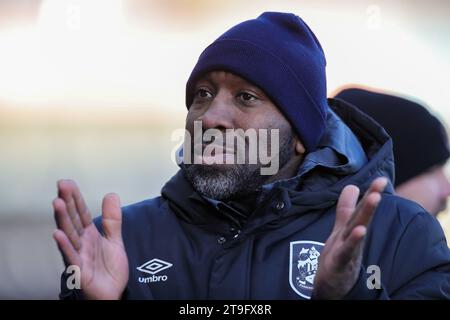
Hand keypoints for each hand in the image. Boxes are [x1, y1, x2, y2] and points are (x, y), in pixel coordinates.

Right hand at [52, 180, 128, 299]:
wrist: (113, 292)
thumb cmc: (109, 268)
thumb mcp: (114, 239)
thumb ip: (112, 219)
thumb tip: (111, 194)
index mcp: (89, 234)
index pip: (80, 212)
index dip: (75, 198)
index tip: (67, 182)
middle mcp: (81, 242)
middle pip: (72, 219)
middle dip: (67, 202)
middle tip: (61, 185)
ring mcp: (79, 255)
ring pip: (70, 234)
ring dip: (63, 219)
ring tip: (57, 202)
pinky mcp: (80, 270)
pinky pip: (71, 256)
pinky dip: (65, 245)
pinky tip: (58, 234)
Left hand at [313, 177, 387, 298]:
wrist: (332, 287)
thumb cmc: (339, 256)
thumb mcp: (341, 229)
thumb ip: (345, 208)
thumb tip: (352, 186)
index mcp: (350, 228)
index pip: (359, 207)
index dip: (368, 192)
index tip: (383, 178)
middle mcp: (351, 237)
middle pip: (361, 216)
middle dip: (371, 198)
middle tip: (382, 181)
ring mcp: (347, 250)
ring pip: (356, 229)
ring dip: (365, 214)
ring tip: (375, 197)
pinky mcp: (339, 263)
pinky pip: (346, 251)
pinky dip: (353, 241)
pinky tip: (360, 231)